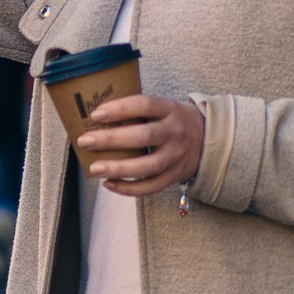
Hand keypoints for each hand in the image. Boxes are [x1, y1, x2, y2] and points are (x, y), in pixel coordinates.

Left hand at [75, 94, 204, 195]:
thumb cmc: (171, 121)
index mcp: (170, 110)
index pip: (146, 105)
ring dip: (118, 169)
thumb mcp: (162, 107)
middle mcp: (175, 132)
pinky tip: (108, 184)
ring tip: (94, 168)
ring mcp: (176, 156)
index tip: (96, 114)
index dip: (121, 108)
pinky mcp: (174, 176)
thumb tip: (93, 115)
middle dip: (112, 139)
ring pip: (147, 166)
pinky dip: (129, 188)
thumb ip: (137, 110)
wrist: (207, 140)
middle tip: (85, 141)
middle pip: (144, 136)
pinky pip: (151, 186)